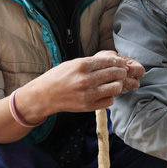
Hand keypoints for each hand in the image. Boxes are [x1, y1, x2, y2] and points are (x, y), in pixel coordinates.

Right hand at [21, 50, 142, 121]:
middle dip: (122, 72)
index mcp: (82, 65)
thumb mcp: (73, 64)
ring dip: (118, 84)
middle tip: (122, 72)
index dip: (118, 61)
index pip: (109, 61)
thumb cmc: (58, 77)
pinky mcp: (88, 106)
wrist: (44, 95)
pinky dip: (110, 96)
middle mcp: (86, 79)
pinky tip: (105, 93)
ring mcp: (88, 94)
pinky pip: (109, 101)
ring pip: (115, 88)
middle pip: (115, 74)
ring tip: (115, 82)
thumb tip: (112, 61)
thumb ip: (91, 63)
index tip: (120, 62)